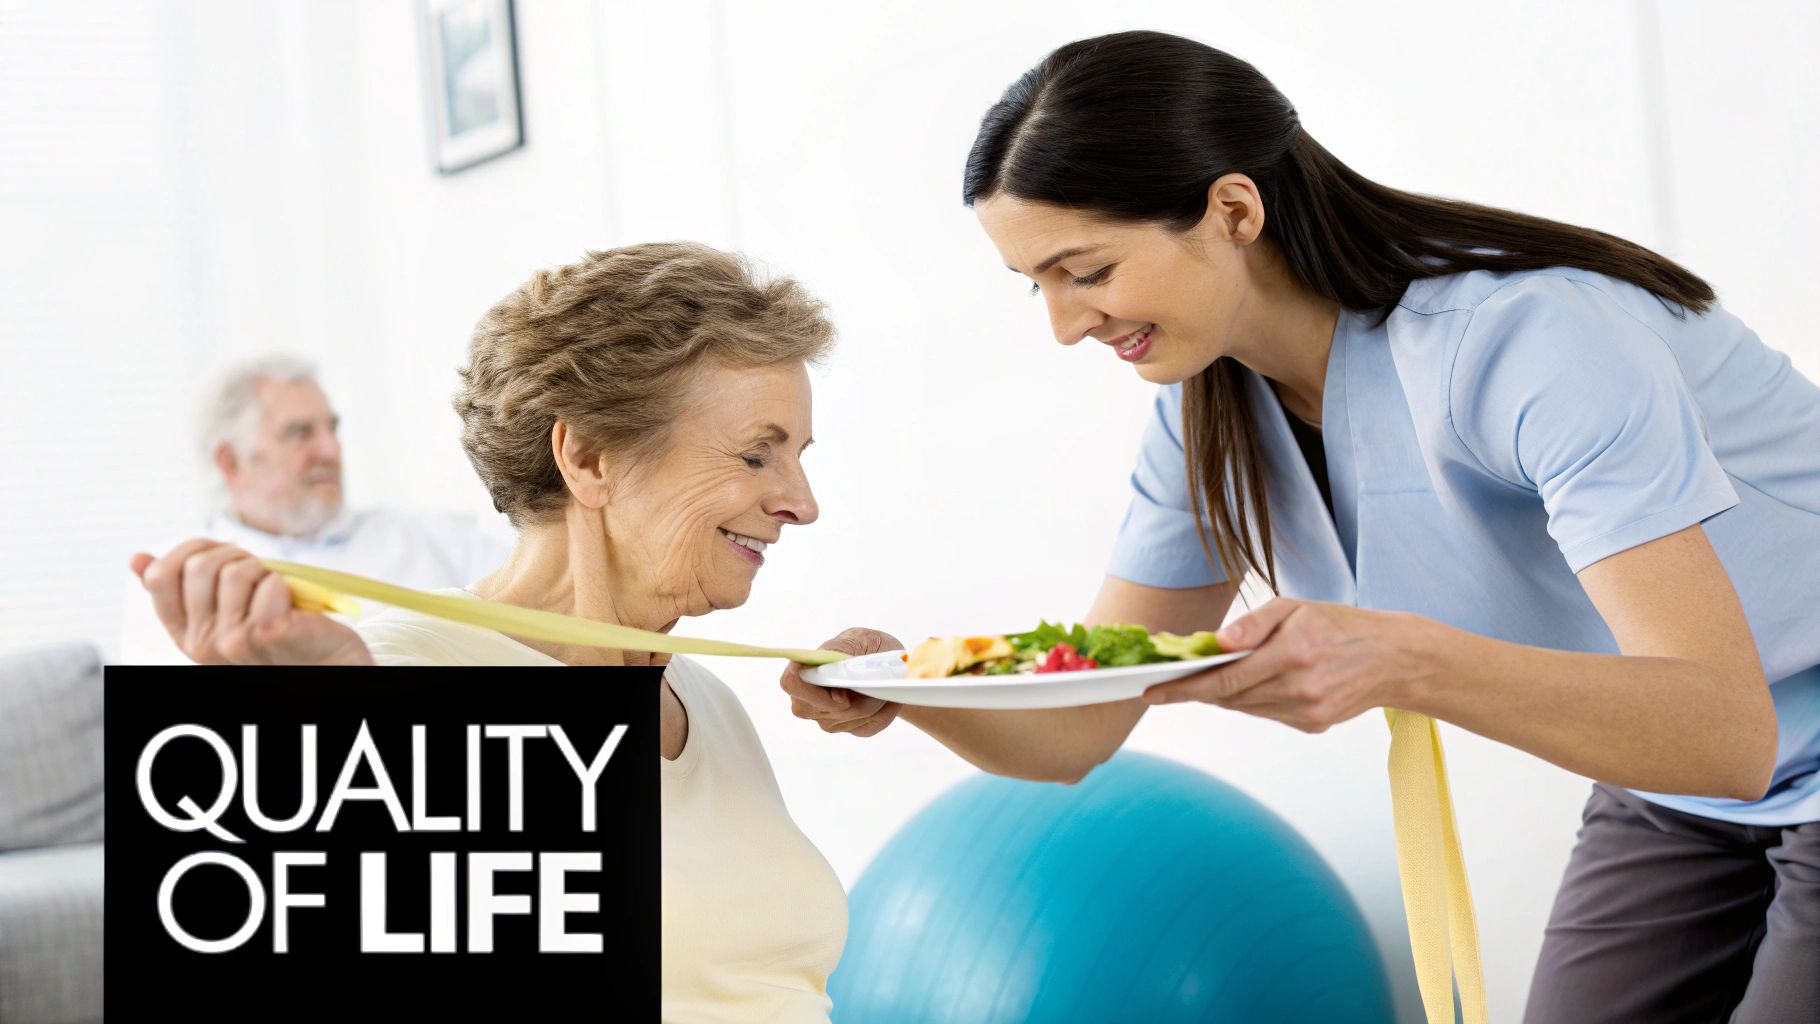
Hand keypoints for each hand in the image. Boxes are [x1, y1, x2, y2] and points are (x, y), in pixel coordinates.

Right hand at [130, 539, 373, 665]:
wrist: (327, 666)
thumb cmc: (280, 633)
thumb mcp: (224, 610)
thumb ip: (183, 587)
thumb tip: (136, 559)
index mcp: (185, 633)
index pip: (160, 576)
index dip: (192, 550)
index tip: (221, 555)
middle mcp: (202, 643)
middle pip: (199, 566)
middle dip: (235, 555)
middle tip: (259, 574)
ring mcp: (233, 643)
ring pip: (236, 572)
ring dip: (265, 571)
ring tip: (278, 594)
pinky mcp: (268, 636)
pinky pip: (270, 585)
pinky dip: (286, 584)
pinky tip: (293, 607)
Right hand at [779, 627, 903, 737]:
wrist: (887, 663)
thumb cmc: (868, 646)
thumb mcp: (861, 639)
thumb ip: (846, 652)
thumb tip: (838, 674)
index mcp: (805, 668)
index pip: (791, 683)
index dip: (812, 692)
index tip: (840, 693)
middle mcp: (808, 697)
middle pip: (825, 711)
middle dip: (857, 700)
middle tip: (876, 682)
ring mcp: (826, 717)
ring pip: (850, 719)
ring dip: (874, 703)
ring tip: (882, 684)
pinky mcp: (847, 728)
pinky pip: (867, 726)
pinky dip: (884, 712)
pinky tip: (886, 698)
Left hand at [1141, 598, 1431, 732]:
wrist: (1395, 658)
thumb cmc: (1340, 625)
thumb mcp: (1296, 607)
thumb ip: (1253, 624)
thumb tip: (1216, 641)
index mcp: (1293, 652)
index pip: (1225, 677)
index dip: (1184, 687)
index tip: (1152, 692)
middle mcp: (1300, 686)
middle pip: (1230, 696)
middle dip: (1195, 691)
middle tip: (1165, 685)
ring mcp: (1308, 711)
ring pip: (1246, 708)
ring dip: (1221, 696)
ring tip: (1201, 682)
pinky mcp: (1314, 724)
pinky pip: (1268, 714)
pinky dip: (1251, 702)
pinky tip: (1248, 687)